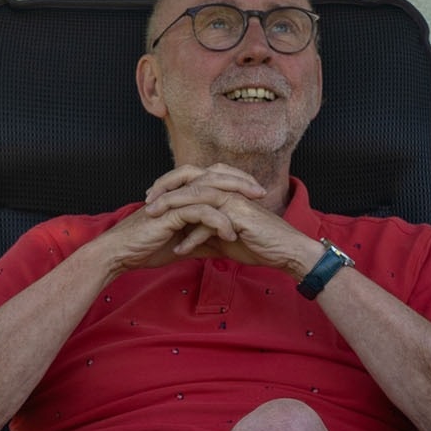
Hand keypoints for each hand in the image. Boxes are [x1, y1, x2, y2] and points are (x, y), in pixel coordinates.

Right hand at [82, 167, 264, 274]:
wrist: (120, 254)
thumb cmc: (146, 248)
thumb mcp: (181, 243)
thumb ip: (200, 238)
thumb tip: (220, 245)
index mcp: (181, 193)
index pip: (213, 178)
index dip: (234, 181)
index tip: (255, 193)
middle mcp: (178, 191)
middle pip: (215, 176)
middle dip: (240, 183)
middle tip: (261, 193)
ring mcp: (174, 200)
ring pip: (210, 191)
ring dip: (234, 200)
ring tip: (252, 212)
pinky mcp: (169, 214)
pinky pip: (200, 213)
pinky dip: (217, 222)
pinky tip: (230, 234)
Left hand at [136, 165, 321, 275]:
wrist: (285, 252)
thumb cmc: (258, 244)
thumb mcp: (224, 237)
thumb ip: (205, 232)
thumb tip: (184, 237)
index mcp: (224, 190)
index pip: (192, 179)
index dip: (170, 185)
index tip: (150, 197)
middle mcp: (228, 189)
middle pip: (190, 179)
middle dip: (165, 188)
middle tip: (145, 201)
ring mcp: (234, 199)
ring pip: (196, 195)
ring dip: (171, 206)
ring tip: (152, 218)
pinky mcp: (239, 215)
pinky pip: (209, 221)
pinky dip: (192, 236)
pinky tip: (179, 250)